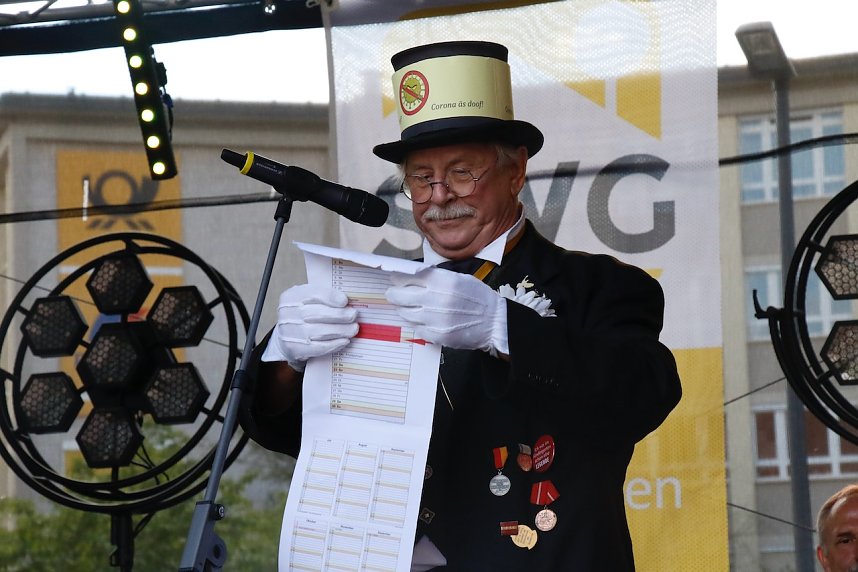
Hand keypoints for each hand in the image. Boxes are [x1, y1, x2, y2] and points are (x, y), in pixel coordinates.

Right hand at [262, 284, 358, 370]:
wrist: (287, 336)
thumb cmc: (304, 314)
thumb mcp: (309, 300)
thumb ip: (325, 298)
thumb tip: (348, 302)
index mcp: (291, 297)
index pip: (312, 294)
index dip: (330, 297)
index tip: (345, 301)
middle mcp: (287, 313)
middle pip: (316, 313)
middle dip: (339, 315)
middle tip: (353, 316)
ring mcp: (288, 332)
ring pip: (318, 331)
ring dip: (339, 330)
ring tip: (353, 329)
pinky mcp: (293, 348)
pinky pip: (317, 347)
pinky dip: (333, 344)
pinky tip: (344, 341)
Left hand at [385, 268, 507, 354]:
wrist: (494, 322)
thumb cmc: (478, 297)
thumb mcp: (459, 278)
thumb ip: (436, 277)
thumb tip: (413, 275)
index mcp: (441, 281)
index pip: (407, 277)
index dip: (397, 278)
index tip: (394, 279)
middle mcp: (435, 299)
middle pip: (399, 295)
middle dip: (393, 293)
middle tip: (392, 293)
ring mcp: (434, 319)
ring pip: (404, 313)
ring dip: (403, 309)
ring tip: (406, 306)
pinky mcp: (436, 335)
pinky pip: (416, 328)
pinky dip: (415, 322)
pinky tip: (420, 318)